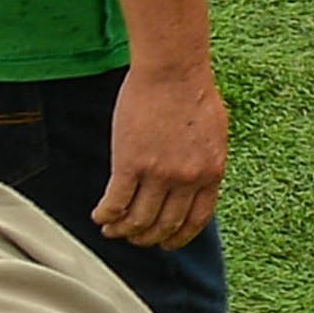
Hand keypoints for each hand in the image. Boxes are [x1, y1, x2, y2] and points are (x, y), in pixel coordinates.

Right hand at [94, 61, 228, 246]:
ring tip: (111, 229)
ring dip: (122, 230)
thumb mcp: (213, 134)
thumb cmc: (192, 92)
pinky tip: (99, 216)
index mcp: (211, 173)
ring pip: (138, 220)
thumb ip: (205, 163)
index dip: (178, 237)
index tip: (165, 243)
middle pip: (164, 225)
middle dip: (146, 238)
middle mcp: (187, 179)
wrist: (173, 69)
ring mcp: (159, 174)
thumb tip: (195, 183)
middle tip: (133, 238)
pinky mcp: (131, 164)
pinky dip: (106, 215)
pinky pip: (116, 202)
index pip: (195, 220)